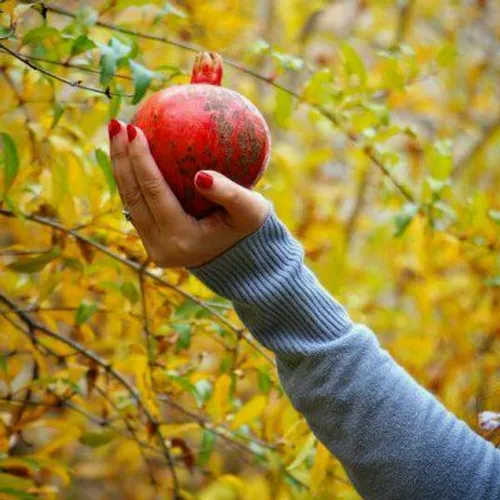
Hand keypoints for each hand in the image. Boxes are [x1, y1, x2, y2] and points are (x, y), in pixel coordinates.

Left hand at [108, 119, 269, 267]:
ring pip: (129, 201)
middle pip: (133, 196)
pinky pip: (135, 205)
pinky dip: (131, 178)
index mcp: (181, 239)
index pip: (153, 193)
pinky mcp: (152, 242)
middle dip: (122, 158)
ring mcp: (153, 247)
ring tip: (116, 133)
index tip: (134, 129)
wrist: (243, 257)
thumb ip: (229, 193)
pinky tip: (129, 154)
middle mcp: (161, 247)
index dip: (140, 160)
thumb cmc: (249, 229)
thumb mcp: (250, 210)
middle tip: (117, 123)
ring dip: (121, 167)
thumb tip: (200, 175)